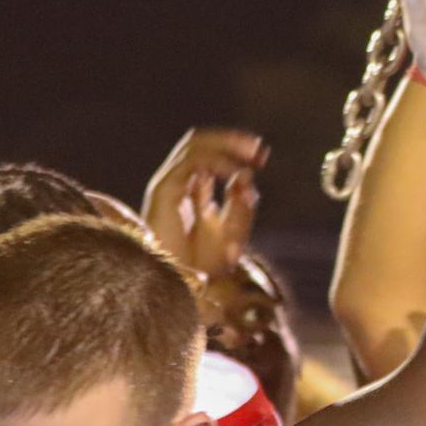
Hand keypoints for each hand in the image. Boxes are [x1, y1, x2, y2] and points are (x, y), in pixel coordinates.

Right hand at [142, 128, 266, 274]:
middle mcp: (176, 183)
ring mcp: (168, 185)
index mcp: (190, 190)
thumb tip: (245, 175)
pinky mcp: (163, 190)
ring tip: (252, 153)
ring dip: (226, 143)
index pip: (207, 153)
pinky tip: (235, 173)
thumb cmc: (203, 264)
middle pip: (197, 142)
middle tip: (258, 149)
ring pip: (193, 145)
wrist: (181, 285)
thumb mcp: (233, 231)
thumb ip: (241, 205)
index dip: (234, 148)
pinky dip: (216, 161)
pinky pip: (190, 162)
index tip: (261, 157)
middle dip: (230, 140)